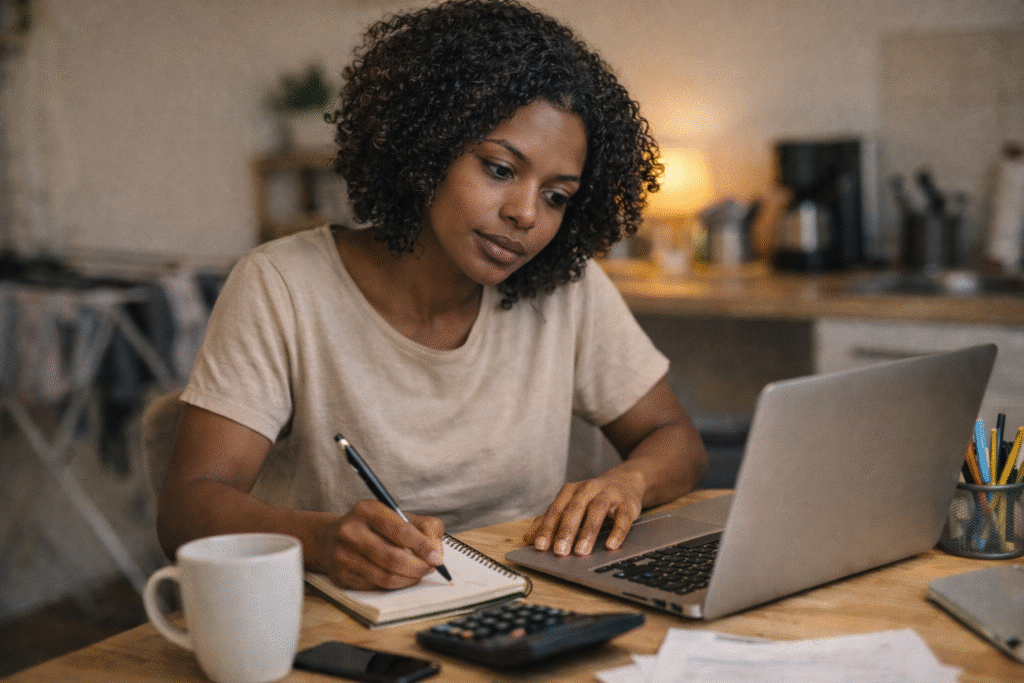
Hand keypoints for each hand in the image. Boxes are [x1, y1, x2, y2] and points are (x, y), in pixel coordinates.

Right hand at [317, 500, 445, 589]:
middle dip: (418, 567)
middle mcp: (351, 531)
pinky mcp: (341, 576)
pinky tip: (401, 577)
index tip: (437, 558)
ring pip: (386, 576)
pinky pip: (376, 586)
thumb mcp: (398, 516)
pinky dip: (394, 585)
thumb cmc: (374, 527)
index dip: (423, 547)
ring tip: (418, 574)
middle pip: (393, 557)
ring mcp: (343, 555)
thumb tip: (436, 551)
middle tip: (430, 569)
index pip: (401, 531)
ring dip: (409, 579)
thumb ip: (424, 527)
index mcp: (367, 510)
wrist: (330, 539)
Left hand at [522, 468, 644, 556]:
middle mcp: (588, 489)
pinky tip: (611, 546)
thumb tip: (528, 539)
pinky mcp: (627, 503)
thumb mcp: (571, 505)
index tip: (540, 546)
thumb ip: (551, 520)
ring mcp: (609, 494)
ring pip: (597, 511)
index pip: (556, 510)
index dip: (547, 528)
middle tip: (560, 552)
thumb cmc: (592, 498)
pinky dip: (617, 532)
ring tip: (582, 552)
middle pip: (575, 509)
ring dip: (588, 532)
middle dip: (566, 531)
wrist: (626, 481)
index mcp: (571, 491)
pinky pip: (622, 517)